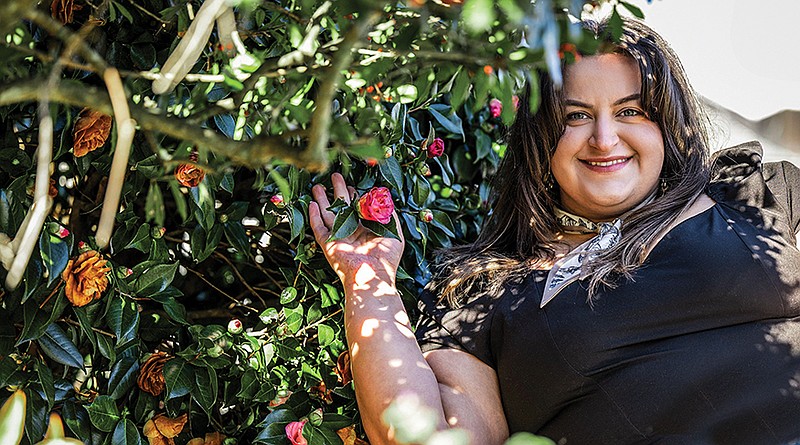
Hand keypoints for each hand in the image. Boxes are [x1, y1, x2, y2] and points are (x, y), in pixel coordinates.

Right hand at [309, 173, 404, 287]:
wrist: (372, 276)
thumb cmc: (386, 258)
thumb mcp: (394, 232)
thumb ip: (390, 215)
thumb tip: (385, 198)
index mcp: (366, 229)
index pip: (357, 208)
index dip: (354, 195)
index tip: (352, 183)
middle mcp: (351, 232)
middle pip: (341, 207)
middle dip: (338, 191)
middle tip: (334, 176)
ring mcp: (338, 238)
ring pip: (327, 214)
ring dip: (322, 200)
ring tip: (317, 185)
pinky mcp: (328, 244)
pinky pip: (318, 228)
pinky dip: (313, 217)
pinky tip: (311, 204)